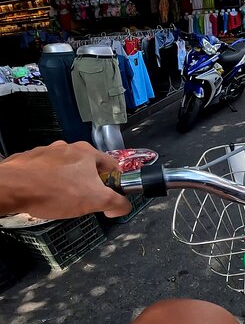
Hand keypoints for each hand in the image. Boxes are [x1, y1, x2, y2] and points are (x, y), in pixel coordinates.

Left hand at [0, 141, 131, 218]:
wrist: (11, 188)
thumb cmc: (57, 191)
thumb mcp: (95, 201)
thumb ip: (117, 203)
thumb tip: (123, 207)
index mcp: (87, 152)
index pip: (112, 165)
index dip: (114, 183)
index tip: (108, 196)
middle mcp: (68, 147)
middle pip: (87, 167)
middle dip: (88, 184)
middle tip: (83, 201)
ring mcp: (46, 151)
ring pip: (64, 168)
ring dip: (66, 182)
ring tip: (59, 199)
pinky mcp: (27, 160)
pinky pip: (43, 172)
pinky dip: (45, 182)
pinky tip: (41, 195)